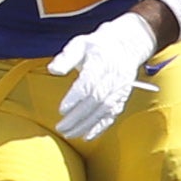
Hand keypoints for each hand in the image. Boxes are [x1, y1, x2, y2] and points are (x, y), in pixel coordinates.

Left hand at [48, 9, 158, 139]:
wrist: (127, 45)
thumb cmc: (97, 46)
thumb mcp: (80, 44)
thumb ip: (66, 57)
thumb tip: (53, 69)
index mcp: (102, 62)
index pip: (89, 83)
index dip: (75, 98)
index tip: (62, 109)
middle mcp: (114, 77)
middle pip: (96, 100)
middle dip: (78, 116)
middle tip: (61, 127)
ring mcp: (120, 89)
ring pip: (104, 110)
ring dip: (87, 124)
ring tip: (70, 134)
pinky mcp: (122, 97)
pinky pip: (113, 114)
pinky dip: (101, 127)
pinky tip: (88, 136)